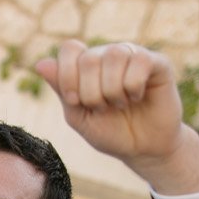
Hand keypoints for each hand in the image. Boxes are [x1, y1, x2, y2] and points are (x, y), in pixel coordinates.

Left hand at [34, 39, 198, 192]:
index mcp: (87, 65)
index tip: (75, 101)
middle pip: (89, 57)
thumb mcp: (79, 117)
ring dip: (112, 90)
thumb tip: (41, 63)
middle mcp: (108, 55)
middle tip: (103, 108)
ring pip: (114, 55)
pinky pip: (139, 60)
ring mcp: (133, 56)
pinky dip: (134, 86)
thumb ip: (62, 90)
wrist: (143, 150)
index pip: (70, 49)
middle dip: (91, 92)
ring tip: (120, 104)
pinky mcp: (157, 63)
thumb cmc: (110, 133)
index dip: (67, 75)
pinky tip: (137, 96)